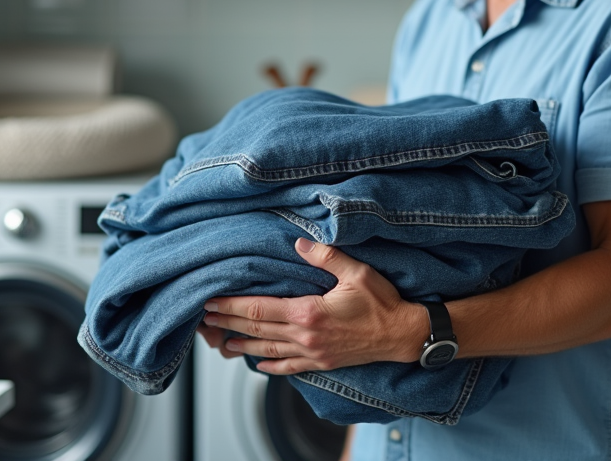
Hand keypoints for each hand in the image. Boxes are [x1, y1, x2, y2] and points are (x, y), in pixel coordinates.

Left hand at [200, 238, 426, 374]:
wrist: (404, 334)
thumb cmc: (383, 302)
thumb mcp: (356, 272)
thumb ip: (325, 257)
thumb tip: (299, 242)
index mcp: (309, 313)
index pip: (260, 310)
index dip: (233, 306)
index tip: (213, 301)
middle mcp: (306, 337)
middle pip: (258, 331)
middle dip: (229, 323)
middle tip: (207, 319)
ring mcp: (314, 353)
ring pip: (269, 351)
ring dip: (243, 346)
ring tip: (223, 341)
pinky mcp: (323, 362)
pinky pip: (290, 367)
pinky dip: (271, 366)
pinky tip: (259, 365)